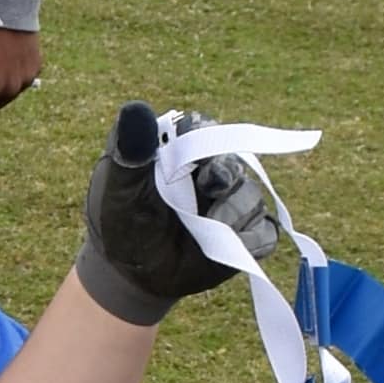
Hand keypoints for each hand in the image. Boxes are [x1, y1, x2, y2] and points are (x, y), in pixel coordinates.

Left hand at [73, 101, 284, 325]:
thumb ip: (129, 150)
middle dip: (224, 173)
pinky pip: (265, 232)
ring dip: (235, 210)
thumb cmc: (121, 223)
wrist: (132, 274)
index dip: (204, 137)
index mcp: (181, 151)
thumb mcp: (118, 187)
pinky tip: (230, 245)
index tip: (195, 155)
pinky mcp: (245, 236)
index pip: (202, 129)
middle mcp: (211, 171)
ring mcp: (230, 203)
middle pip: (233, 160)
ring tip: (212, 225)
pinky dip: (253, 239)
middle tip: (210, 185)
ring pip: (251, 195)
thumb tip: (136, 108)